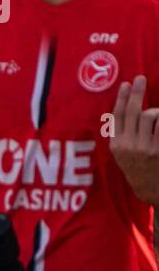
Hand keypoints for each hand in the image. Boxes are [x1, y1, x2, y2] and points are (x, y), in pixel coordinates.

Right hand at [109, 75, 158, 204]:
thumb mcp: (122, 155)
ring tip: (157, 113)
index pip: (117, 116)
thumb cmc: (138, 170)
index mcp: (116, 145)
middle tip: (140, 79)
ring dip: (156, 110)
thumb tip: (129, 109)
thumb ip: (123, 135)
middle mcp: (128, 145)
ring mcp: (145, 148)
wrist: (151, 190)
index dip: (122, 98)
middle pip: (133, 112)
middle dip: (137, 93)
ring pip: (149, 115)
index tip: (126, 84)